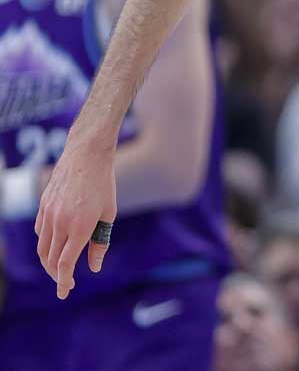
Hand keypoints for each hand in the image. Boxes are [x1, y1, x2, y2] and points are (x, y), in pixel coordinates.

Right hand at [34, 133, 117, 298]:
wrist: (86, 156)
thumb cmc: (103, 185)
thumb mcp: (108, 214)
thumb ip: (100, 242)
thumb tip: (93, 268)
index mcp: (79, 227)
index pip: (65, 264)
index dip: (64, 281)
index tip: (65, 292)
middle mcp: (60, 223)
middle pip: (50, 260)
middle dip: (57, 275)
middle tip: (66, 283)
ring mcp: (48, 214)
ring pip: (42, 248)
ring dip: (49, 262)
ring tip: (60, 269)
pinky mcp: (42, 207)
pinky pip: (41, 233)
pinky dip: (46, 244)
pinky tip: (56, 246)